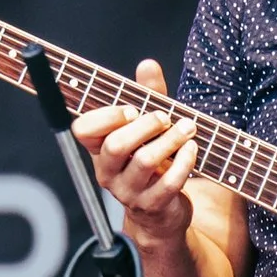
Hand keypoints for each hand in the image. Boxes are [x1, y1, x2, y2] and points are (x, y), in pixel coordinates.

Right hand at [67, 58, 197, 246]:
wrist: (162, 211)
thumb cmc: (152, 160)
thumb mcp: (148, 126)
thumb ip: (148, 95)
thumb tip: (148, 65)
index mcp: (98, 149)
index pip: (83, 129)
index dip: (107, 116)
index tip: (132, 109)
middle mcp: (107, 171)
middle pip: (116, 145)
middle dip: (146, 125)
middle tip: (165, 117)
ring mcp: (128, 192)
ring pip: (144, 161)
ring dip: (170, 139)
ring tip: (187, 128)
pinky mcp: (152, 206)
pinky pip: (168, 183)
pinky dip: (184, 161)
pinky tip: (192, 149)